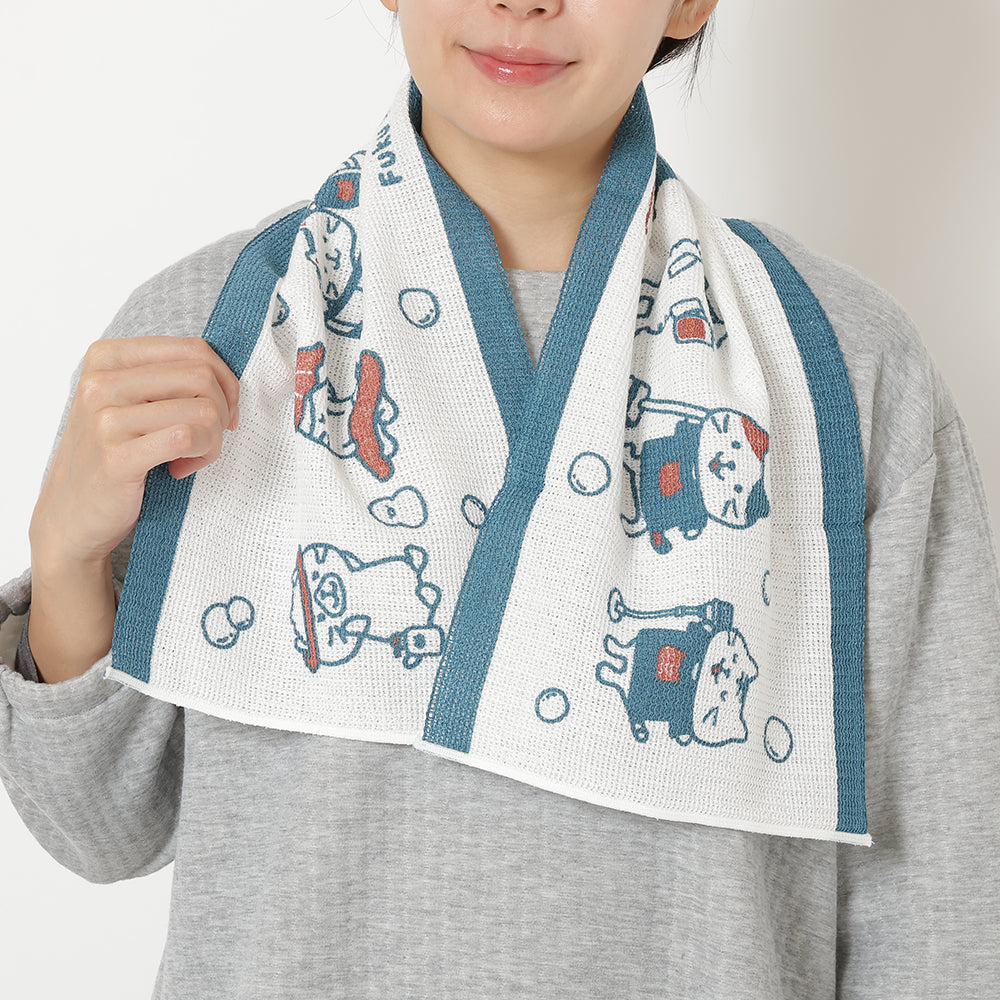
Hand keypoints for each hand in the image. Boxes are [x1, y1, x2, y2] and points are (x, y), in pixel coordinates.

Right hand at [29, 336, 239, 571]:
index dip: (225, 381)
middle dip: (223, 410)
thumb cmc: (113, 456)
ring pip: (203, 409)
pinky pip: (188, 439)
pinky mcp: (117, 456)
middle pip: (202, 377)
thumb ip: (169, 379)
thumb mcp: (132, 403)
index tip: (225, 409)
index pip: (194, 349)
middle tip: (210, 438)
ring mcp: (105, 418)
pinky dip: (200, 456)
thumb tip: (228, 376)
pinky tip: (180, 469)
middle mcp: (100, 382)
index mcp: (106, 358)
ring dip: (213, 440)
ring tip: (192, 457)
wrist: (70, 516)